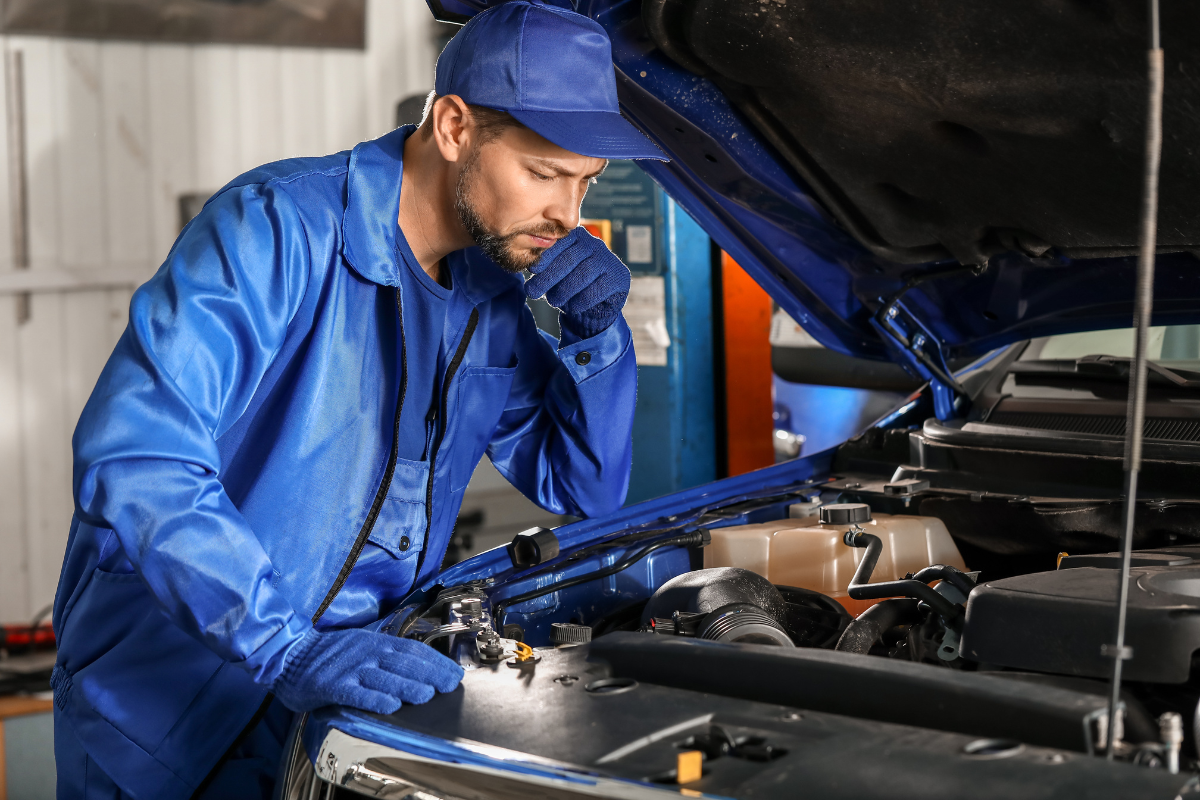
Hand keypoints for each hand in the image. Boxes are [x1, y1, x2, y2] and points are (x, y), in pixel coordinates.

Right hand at [271, 628, 462, 713]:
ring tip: (427, 695)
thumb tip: (421, 667)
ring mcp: (349, 668)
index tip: (454, 673)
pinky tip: (390, 705)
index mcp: (376, 642)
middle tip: (448, 685)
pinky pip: (356, 693)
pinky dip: (374, 698)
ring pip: (384, 678)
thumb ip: (388, 655)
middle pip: (403, 663)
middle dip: (429, 674)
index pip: (412, 651)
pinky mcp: (332, 685)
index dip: (435, 662)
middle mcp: (366, 653)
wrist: (289, 655)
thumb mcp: (362, 646)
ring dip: (407, 686)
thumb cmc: (330, 655)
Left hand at [524, 227, 630, 339]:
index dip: (546, 256)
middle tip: (532, 291)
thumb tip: (529, 264)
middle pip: (569, 259)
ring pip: (582, 275)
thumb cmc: (572, 285)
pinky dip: (581, 300)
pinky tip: (572, 307)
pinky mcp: (619, 277)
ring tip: (552, 300)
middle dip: (548, 277)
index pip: (560, 243)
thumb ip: (546, 265)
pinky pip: (597, 290)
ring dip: (563, 290)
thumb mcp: (556, 273)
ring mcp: (609, 260)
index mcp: (578, 237)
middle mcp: (596, 244)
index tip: (532, 269)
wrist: (597, 304)